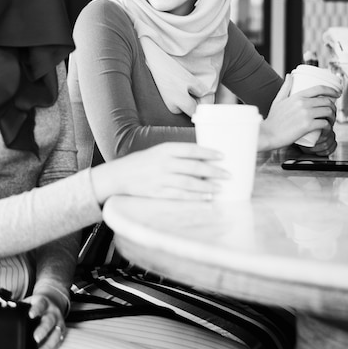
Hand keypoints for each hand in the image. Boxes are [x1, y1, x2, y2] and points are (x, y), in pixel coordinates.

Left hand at [24, 293, 65, 348]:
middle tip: (36, 338)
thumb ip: (19, 307)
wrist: (52, 302)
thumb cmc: (36, 305)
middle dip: (43, 330)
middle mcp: (53, 312)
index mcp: (43, 302)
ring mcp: (59, 323)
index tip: (30, 315)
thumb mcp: (29, 302)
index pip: (40, 304)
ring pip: (56, 334)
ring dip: (48, 345)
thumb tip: (3, 309)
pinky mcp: (62, 333)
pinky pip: (57, 344)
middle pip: (49, 320)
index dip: (36, 309)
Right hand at [90, 142, 228, 203]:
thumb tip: (203, 160)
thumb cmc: (142, 163)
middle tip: (228, 175)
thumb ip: (178, 155)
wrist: (119, 175)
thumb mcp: (159, 152)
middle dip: (213, 171)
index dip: (208, 153)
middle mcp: (163, 163)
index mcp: (165, 150)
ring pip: (189, 183)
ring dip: (207, 186)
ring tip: (220, 188)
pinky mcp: (157, 193)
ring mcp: (160, 179)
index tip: (222, 156)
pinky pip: (180, 196)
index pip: (191, 150)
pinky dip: (194, 198)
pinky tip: (206, 198)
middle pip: (193, 167)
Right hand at [259, 75, 338, 150]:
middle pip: (327, 101)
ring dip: (333, 117)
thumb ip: (285, 87)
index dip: (332, 90)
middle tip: (331, 112)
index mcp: (297, 96)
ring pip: (328, 112)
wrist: (267, 134)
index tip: (337, 94)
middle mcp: (303, 103)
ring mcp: (306, 114)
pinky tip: (327, 129)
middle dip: (333, 107)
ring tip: (330, 121)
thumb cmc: (273, 120)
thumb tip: (290, 75)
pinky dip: (329, 127)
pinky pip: (325, 124)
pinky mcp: (308, 126)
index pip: (320, 89)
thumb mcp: (278, 100)